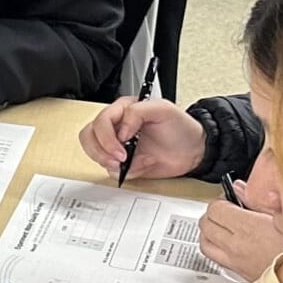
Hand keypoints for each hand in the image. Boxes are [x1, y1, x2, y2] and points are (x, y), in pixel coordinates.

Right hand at [77, 97, 203, 180]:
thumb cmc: (181, 129)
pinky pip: (109, 170)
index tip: (124, 143)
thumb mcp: (164, 109)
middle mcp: (117, 127)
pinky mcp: (123, 163)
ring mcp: (118, 146)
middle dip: (101, 150)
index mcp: (124, 110)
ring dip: (106, 161)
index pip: (101, 120)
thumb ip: (137, 112)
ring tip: (125, 164)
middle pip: (89, 136)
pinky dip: (121, 172)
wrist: (193, 152)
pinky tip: (138, 166)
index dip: (108, 135)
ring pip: (93, 153)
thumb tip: (120, 130)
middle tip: (120, 158)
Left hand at [199, 198, 282, 282]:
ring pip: (205, 244)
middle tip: (225, 209)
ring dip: (210, 233)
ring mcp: (235, 262)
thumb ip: (257, 199)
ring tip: (222, 226)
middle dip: (213, 214)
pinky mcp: (240, 274)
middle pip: (205, 225)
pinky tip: (230, 244)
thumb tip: (239, 188)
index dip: (220, 200)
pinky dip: (216, 249)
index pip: (215, 209)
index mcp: (247, 228)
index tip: (230, 198)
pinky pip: (216, 258)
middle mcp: (236, 247)